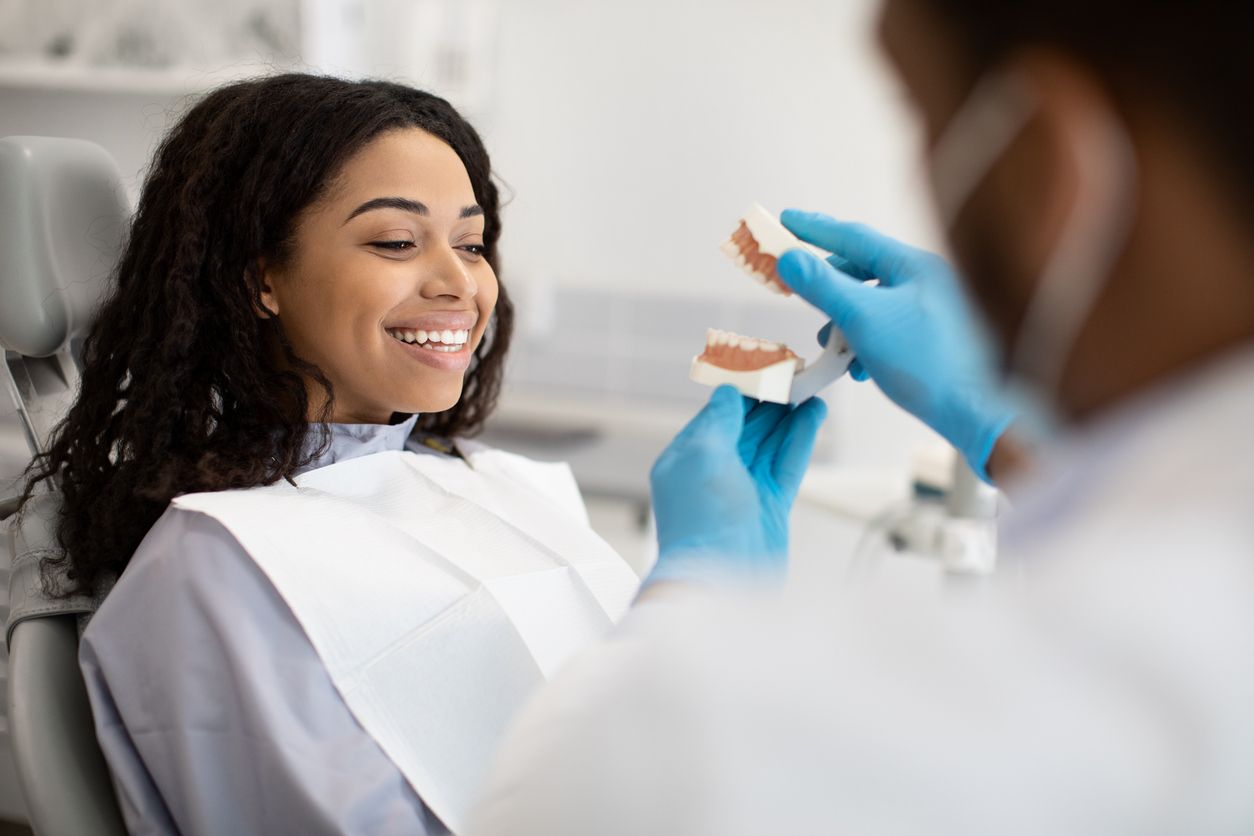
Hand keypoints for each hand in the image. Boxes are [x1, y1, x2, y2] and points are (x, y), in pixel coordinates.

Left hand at [644, 385, 827, 588]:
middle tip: (795, 370)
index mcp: (687, 458)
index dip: (743, 387)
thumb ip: (719, 420)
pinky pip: (787, 461)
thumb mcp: (703, 457)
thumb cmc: (702, 522)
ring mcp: (745, 488)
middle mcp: (714, 471)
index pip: (717, 413)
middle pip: (747, 424)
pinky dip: (800, 437)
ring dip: (790, 413)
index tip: (765, 365)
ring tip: (810, 384)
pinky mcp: (771, 504)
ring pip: (771, 440)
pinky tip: (813, 414)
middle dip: (770, 397)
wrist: (719, 580)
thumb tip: (727, 391)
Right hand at [777, 210, 1014, 480]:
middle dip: (826, 285)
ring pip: (872, 304)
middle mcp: (926, 282)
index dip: (814, 230)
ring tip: (829, 343)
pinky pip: (887, 330)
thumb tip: (789, 258)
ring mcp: (931, 311)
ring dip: (844, 322)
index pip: (854, 237)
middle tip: (796, 290)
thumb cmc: (927, 363)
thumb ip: (823, 286)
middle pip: (863, 270)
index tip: (785, 221)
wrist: (974, 413)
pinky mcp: (932, 341)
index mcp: (914, 266)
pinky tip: (856, 366)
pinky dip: (864, 343)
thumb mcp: (863, 319)